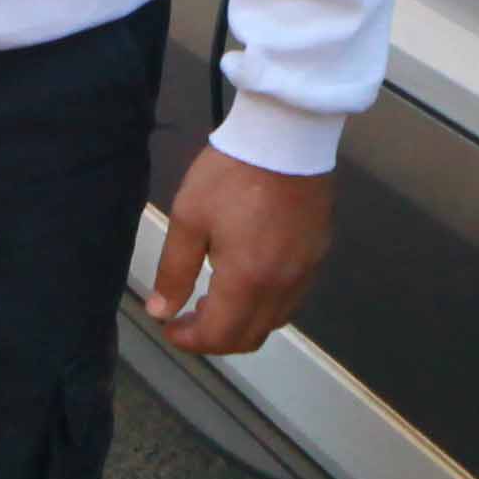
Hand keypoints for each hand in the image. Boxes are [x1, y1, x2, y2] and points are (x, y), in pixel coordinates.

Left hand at [144, 149, 334, 358]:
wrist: (287, 138)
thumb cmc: (231, 174)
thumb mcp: (189, 218)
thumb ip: (174, 270)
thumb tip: (161, 311)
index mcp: (246, 280)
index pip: (218, 335)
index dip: (190, 340)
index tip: (169, 327)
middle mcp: (281, 287)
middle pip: (249, 338)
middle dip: (214, 337)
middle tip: (188, 316)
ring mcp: (304, 273)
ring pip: (273, 322)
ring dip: (242, 324)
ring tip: (216, 299)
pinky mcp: (317, 256)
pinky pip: (291, 299)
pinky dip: (265, 306)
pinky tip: (249, 280)